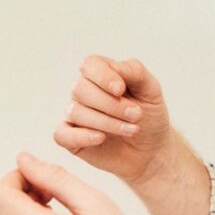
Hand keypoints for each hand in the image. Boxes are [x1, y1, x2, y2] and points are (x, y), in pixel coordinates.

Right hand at [53, 56, 172, 183]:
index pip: (90, 65)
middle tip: (136, 115)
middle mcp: (83, 91)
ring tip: (132, 129)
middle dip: (111, 104)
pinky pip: (62, 135)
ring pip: (76, 112)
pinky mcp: (71, 139)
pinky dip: (81, 136)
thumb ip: (134, 71)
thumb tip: (116, 67)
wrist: (152, 150)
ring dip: (107, 122)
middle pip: (81, 88)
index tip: (121, 90)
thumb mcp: (151, 89)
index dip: (103, 76)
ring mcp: (75, 115)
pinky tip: (102, 138)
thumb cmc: (149, 115)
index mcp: (100, 74)